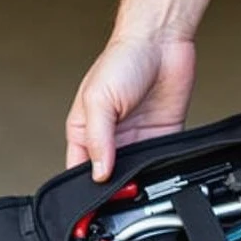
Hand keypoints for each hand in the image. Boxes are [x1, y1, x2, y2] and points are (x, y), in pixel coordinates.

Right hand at [65, 34, 196, 180]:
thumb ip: (98, 138)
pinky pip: (160, 161)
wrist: (162, 42)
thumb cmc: (123, 59)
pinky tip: (158, 171)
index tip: (94, 198)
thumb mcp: (99, 99)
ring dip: (137, 180)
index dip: (84, 185)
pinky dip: (160, 170)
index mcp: (85, 129)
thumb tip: (98, 172)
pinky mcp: (161, 136)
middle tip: (119, 194)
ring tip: (138, 183)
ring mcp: (137, 138)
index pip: (79, 167)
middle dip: (113, 186)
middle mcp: (110, 137)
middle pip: (107, 174)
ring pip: (135, 172)